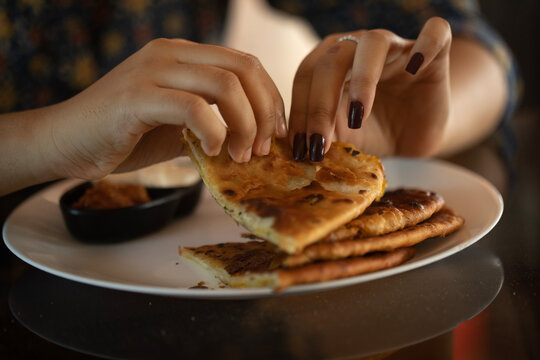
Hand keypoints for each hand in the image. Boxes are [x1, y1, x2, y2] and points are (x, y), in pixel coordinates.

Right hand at [45, 38, 285, 179]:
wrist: (65, 143)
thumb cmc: (123, 137)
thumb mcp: (178, 127)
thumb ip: (212, 123)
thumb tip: (254, 140)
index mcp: (184, 54)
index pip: (246, 64)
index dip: (271, 98)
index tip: (276, 133)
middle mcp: (171, 53)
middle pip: (244, 68)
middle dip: (266, 111)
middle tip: (263, 148)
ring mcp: (152, 70)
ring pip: (225, 84)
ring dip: (245, 124)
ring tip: (241, 155)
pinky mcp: (136, 96)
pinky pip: (193, 108)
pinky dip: (214, 132)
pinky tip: (213, 151)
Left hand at [288, 17, 451, 160]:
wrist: (415, 133)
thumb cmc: (373, 131)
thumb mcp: (345, 139)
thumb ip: (324, 136)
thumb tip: (301, 150)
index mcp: (330, 63)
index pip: (307, 76)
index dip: (300, 112)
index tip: (300, 150)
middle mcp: (358, 48)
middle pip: (332, 60)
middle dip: (321, 105)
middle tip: (319, 145)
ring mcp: (395, 47)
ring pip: (373, 43)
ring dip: (361, 80)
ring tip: (357, 117)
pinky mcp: (435, 51)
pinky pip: (434, 32)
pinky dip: (426, 43)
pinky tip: (416, 68)